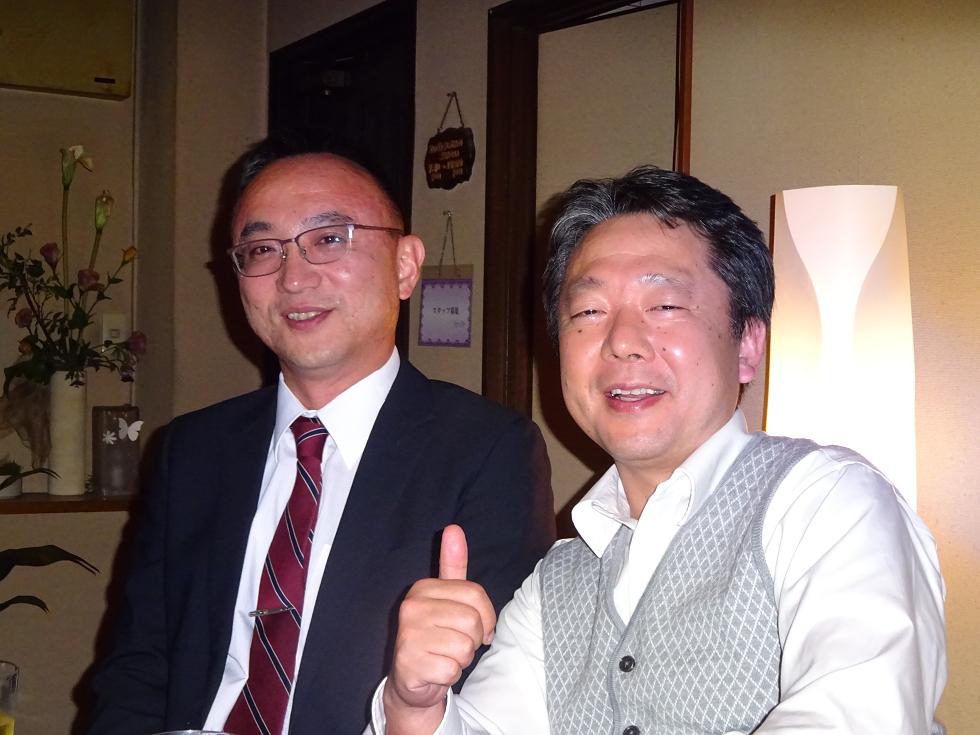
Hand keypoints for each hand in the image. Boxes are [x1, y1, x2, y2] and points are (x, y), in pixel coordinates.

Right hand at [383, 524, 495, 733]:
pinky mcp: (409, 662)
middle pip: (473, 621)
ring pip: (465, 646)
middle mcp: (412, 607)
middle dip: (472, 639)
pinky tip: (435, 670)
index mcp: (423, 588)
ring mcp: (408, 634)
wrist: (411, 679)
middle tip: (453, 643)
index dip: (485, 617)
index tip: (473, 627)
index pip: (477, 595)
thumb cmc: (436, 635)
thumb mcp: (446, 597)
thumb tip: (454, 528)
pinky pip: (452, 668)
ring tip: (444, 655)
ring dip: (461, 658)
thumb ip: (452, 565)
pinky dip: (449, 674)